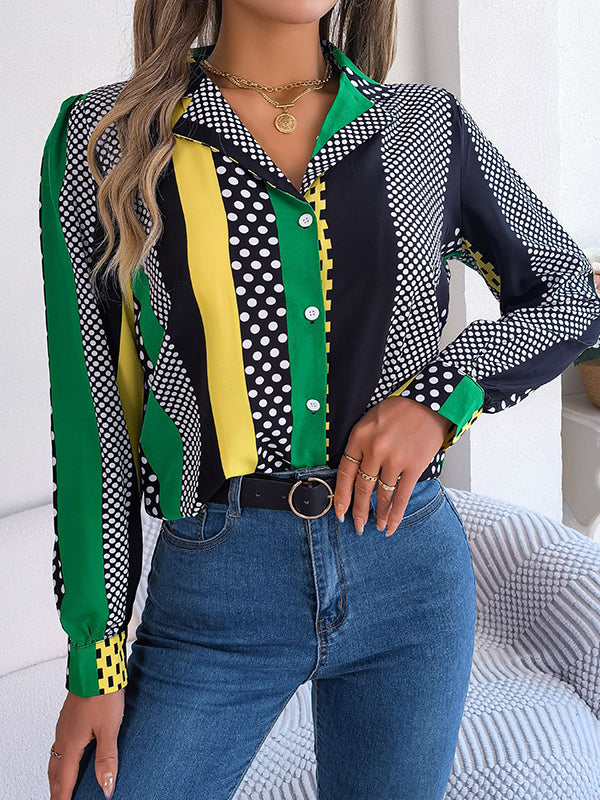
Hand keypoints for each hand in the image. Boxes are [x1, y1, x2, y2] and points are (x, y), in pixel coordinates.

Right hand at [48, 688, 124, 799]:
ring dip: (57, 774)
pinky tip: (69, 753)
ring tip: (61, 784)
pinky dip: (61, 757)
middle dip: (56, 789)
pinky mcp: (69, 716)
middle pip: (55, 771)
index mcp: (71, 744)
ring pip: (56, 757)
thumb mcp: (109, 730)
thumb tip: (106, 787)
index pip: (65, 780)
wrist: (96, 667)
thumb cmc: (102, 695)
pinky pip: (60, 744)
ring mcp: (64, 725)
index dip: (64, 797)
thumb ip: (107, 759)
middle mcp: (63, 736)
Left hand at [333, 397, 452, 535]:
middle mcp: (374, 450)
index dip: (340, 495)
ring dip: (378, 515)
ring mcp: (394, 459)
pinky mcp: (413, 466)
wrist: (430, 402)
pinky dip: (396, 514)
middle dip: (358, 511)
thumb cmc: (400, 410)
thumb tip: (355, 473)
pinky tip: (391, 525)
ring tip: (375, 527)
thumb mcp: (370, 420)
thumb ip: (361, 444)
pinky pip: (402, 496)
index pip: (344, 472)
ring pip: (382, 495)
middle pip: (362, 488)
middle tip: (356, 526)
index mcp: (359, 437)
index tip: (339, 511)